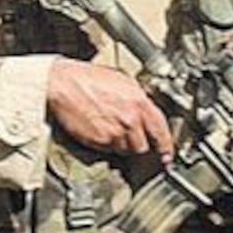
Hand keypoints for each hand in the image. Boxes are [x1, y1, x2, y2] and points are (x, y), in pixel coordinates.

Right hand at [45, 59, 173, 159]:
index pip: (161, 131)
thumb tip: (146, 111)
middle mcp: (130, 120)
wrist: (64, 84)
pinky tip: (100, 130)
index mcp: (140, 103)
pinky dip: (107, 145)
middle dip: (139, 143)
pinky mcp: (99, 141)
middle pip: (143, 146)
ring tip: (111, 129)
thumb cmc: (90, 78)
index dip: (166, 146)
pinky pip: (109, 150)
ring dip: (122, 144)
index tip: (167, 154)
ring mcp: (114, 133)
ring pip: (126, 150)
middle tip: (130, 135)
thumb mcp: (124, 82)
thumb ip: (139, 100)